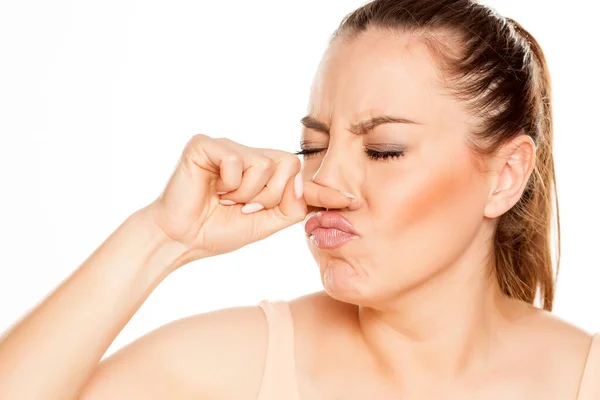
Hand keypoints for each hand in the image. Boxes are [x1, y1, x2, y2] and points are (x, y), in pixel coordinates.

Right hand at [145, 134, 353, 262]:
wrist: (181, 239)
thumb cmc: (219, 230)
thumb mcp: (265, 223)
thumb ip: (291, 208)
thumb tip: (317, 193)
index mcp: (263, 171)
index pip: (299, 173)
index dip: (322, 188)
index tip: (350, 200)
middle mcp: (249, 154)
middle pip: (288, 165)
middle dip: (270, 196)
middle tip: (244, 207)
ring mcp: (228, 147)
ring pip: (264, 165)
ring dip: (247, 194)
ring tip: (225, 199)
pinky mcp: (206, 144)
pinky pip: (237, 161)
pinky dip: (228, 184)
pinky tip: (213, 189)